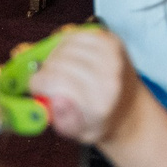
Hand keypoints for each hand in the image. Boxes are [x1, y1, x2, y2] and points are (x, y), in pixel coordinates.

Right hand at [32, 27, 140, 148]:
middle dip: (45, 71)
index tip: (36, 88)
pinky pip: (76, 34)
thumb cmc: (101, 120)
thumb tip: (50, 100)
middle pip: (58, 61)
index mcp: (99, 102)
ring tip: (58, 70)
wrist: (130, 109)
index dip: (38, 83)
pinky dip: (66, 43)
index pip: (56, 81)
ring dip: (54, 56)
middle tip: (47, 81)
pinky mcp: (112, 41)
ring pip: (65, 45)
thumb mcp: (79, 132)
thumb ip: (61, 119)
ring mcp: (112, 55)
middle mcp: (108, 76)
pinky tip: (68, 56)